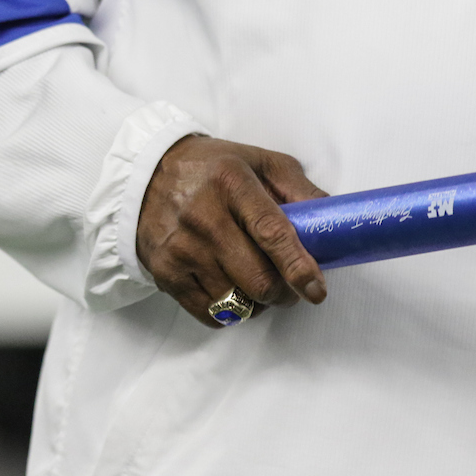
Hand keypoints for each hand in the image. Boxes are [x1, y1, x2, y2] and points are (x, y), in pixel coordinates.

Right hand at [136, 135, 328, 327]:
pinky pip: (210, 314)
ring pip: (236, 302)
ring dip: (257, 303)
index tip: (316, 289)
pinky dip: (230, 312)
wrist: (143, 176)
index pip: (272, 233)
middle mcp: (203, 217)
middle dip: (283, 293)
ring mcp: (181, 249)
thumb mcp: (257, 161)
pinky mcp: (165, 273)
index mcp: (231, 183)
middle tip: (289, 287)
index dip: (299, 267)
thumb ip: (298, 188)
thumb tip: (333, 220)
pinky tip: (231, 291)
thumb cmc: (209, 169)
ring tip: (255, 284)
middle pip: (257, 279)